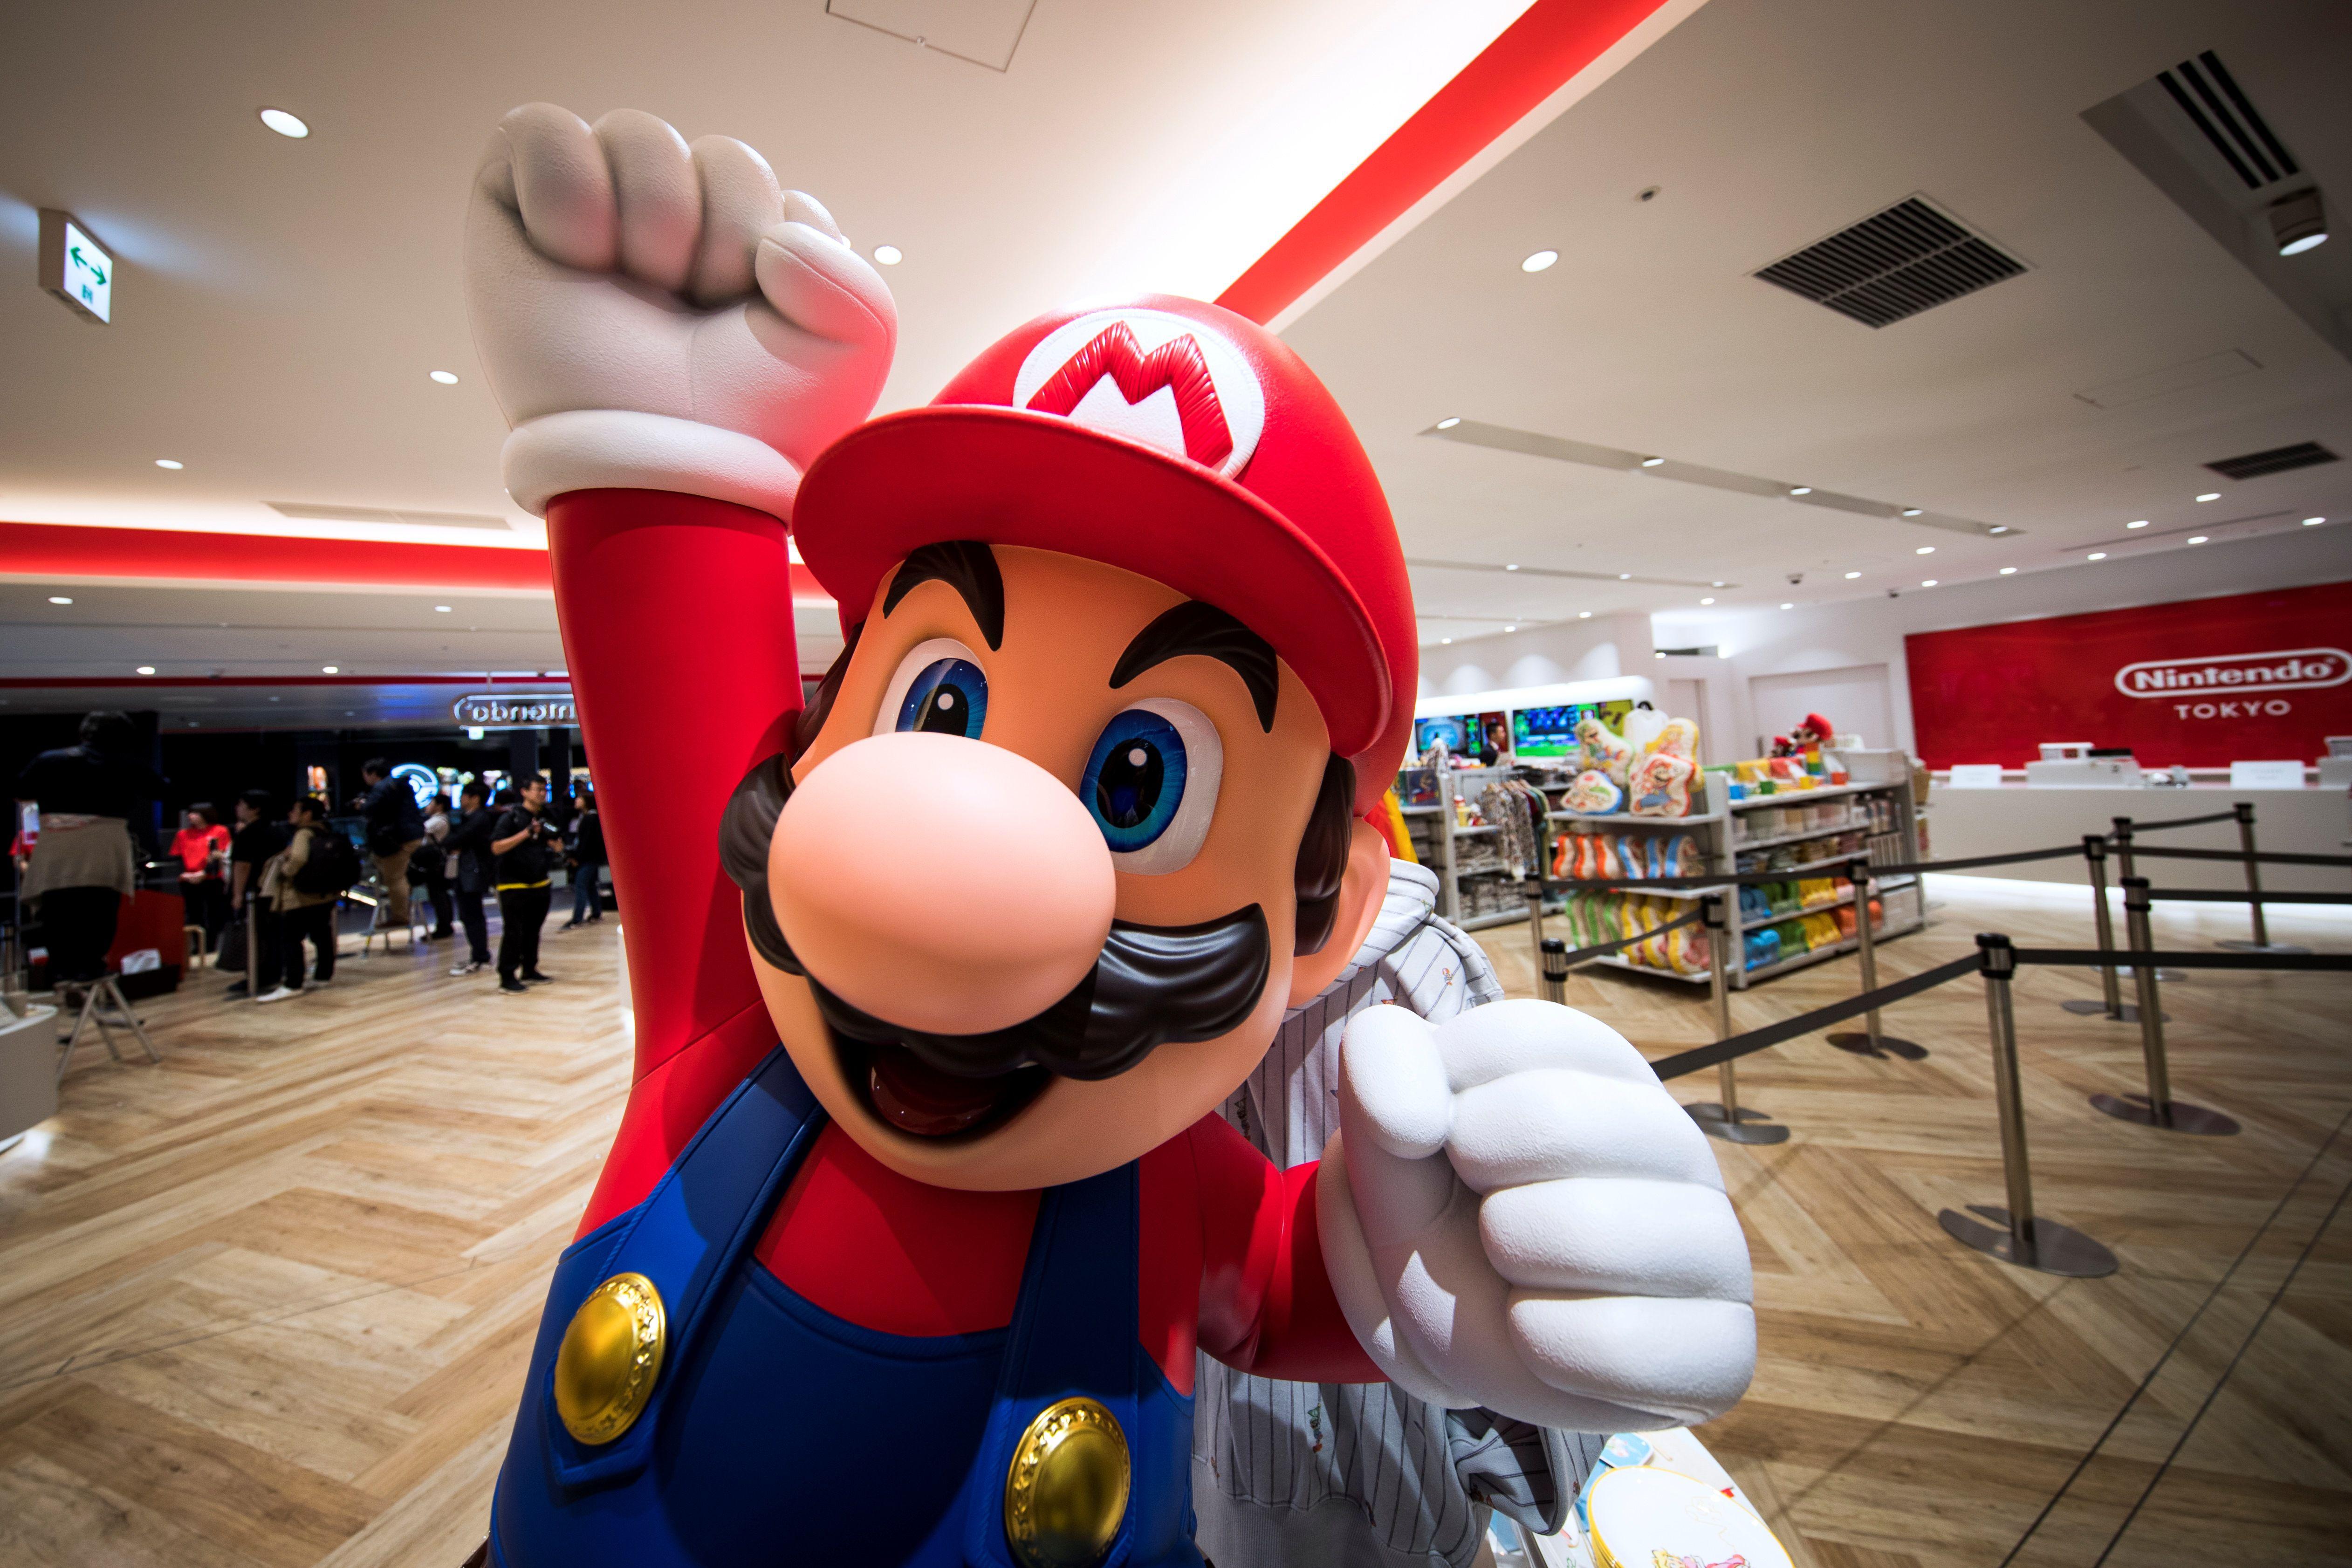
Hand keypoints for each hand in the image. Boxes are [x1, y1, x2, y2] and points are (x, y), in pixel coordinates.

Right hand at [465, 103, 896, 517]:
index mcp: (746, 245)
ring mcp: (596, 213)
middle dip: (722, 234)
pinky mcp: (515, 210)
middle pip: (717, 153)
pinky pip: (540, 128)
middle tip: (692, 308)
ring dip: (654, 216)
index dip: (765, 236)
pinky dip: (567, 187)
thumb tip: (776, 236)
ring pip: (636, 132)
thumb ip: (854, 275)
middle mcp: (673, 223)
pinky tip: (578, 255)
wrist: (664, 464)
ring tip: (638, 285)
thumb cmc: (753, 419)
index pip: (770, 178)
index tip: (753, 309)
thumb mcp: (851, 349)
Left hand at [1318, 999, 1754, 1430]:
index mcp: (1598, 1067)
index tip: (1444, 1145)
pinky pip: (1613, 1345)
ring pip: (1580, 1231)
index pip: (1514, 1037)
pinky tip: (1552, 1344)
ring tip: (1518, 1281)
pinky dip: (1546, 1354)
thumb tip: (1413, 1114)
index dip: (1440, 1103)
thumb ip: (1382, 1088)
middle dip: (1473, 1187)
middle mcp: (1677, 1141)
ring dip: (1506, 1272)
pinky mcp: (1723, 1349)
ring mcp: (1715, 1245)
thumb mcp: (1385, 1156)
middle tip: (1485, 1222)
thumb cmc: (1441, 1235)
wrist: (1468, 1354)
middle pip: (1549, 1118)